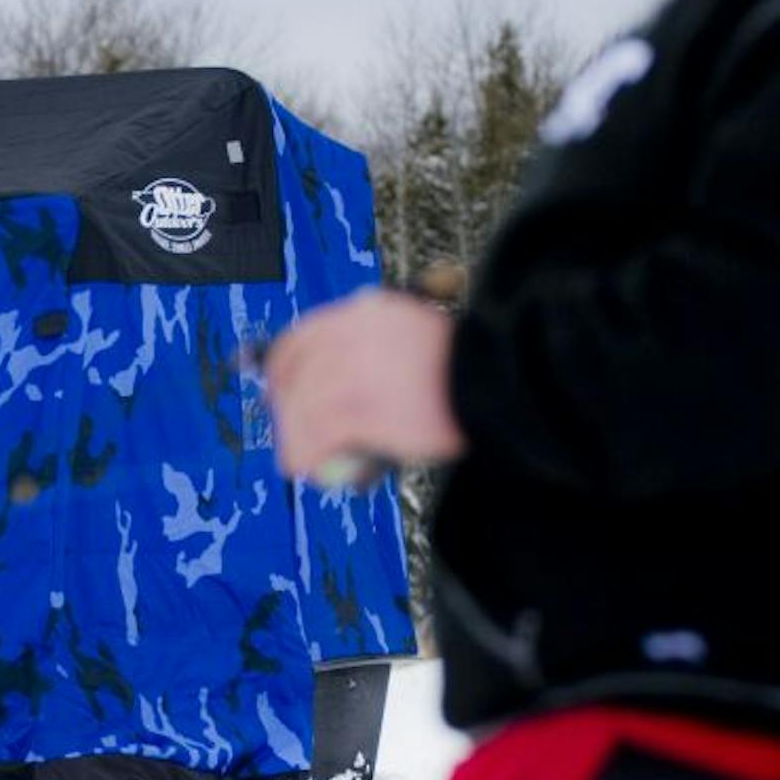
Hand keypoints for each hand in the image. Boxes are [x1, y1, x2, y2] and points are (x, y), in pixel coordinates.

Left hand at [264, 289, 464, 479]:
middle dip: (286, 408)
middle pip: (299, 375)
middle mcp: (353, 334)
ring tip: (295, 461)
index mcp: (366, 310)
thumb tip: (345, 367)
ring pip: (304, 407)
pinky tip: (305, 469)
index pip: (303, 336)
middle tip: (287, 432)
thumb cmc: (471, 365)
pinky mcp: (365, 410)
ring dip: (294, 439)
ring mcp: (356, 372)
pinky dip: (307, 455)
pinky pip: (320, 435)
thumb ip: (382, 343)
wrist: (504, 381)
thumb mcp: (420, 331)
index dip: (280, 367)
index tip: (275, 388)